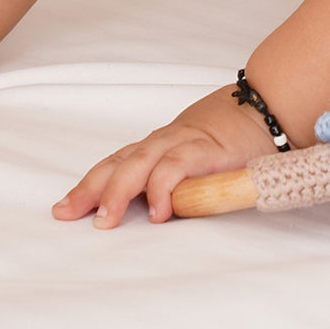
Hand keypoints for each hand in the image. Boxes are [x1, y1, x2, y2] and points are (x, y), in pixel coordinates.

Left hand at [52, 85, 276, 226]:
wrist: (266, 108)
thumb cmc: (231, 141)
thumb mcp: (195, 164)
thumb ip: (174, 185)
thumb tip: (150, 215)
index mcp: (158, 148)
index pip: (115, 165)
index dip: (88, 185)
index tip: (63, 209)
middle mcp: (163, 143)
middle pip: (118, 164)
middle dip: (91, 189)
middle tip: (69, 213)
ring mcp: (183, 144)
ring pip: (140, 164)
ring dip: (119, 192)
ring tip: (105, 220)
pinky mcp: (206, 151)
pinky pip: (177, 167)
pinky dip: (163, 188)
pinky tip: (158, 213)